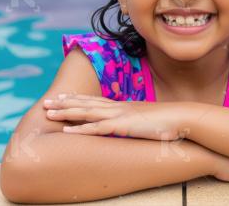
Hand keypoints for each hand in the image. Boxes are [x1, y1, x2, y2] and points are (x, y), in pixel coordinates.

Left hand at [43, 93, 188, 140]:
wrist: (182, 117)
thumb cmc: (169, 122)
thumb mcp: (148, 122)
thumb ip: (137, 123)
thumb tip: (134, 127)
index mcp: (123, 106)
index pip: (95, 100)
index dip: (77, 98)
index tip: (62, 97)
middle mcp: (118, 108)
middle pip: (85, 103)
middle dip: (64, 103)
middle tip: (46, 103)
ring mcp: (119, 115)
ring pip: (86, 112)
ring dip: (66, 113)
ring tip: (49, 114)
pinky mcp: (123, 126)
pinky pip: (97, 128)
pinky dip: (81, 130)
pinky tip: (67, 132)